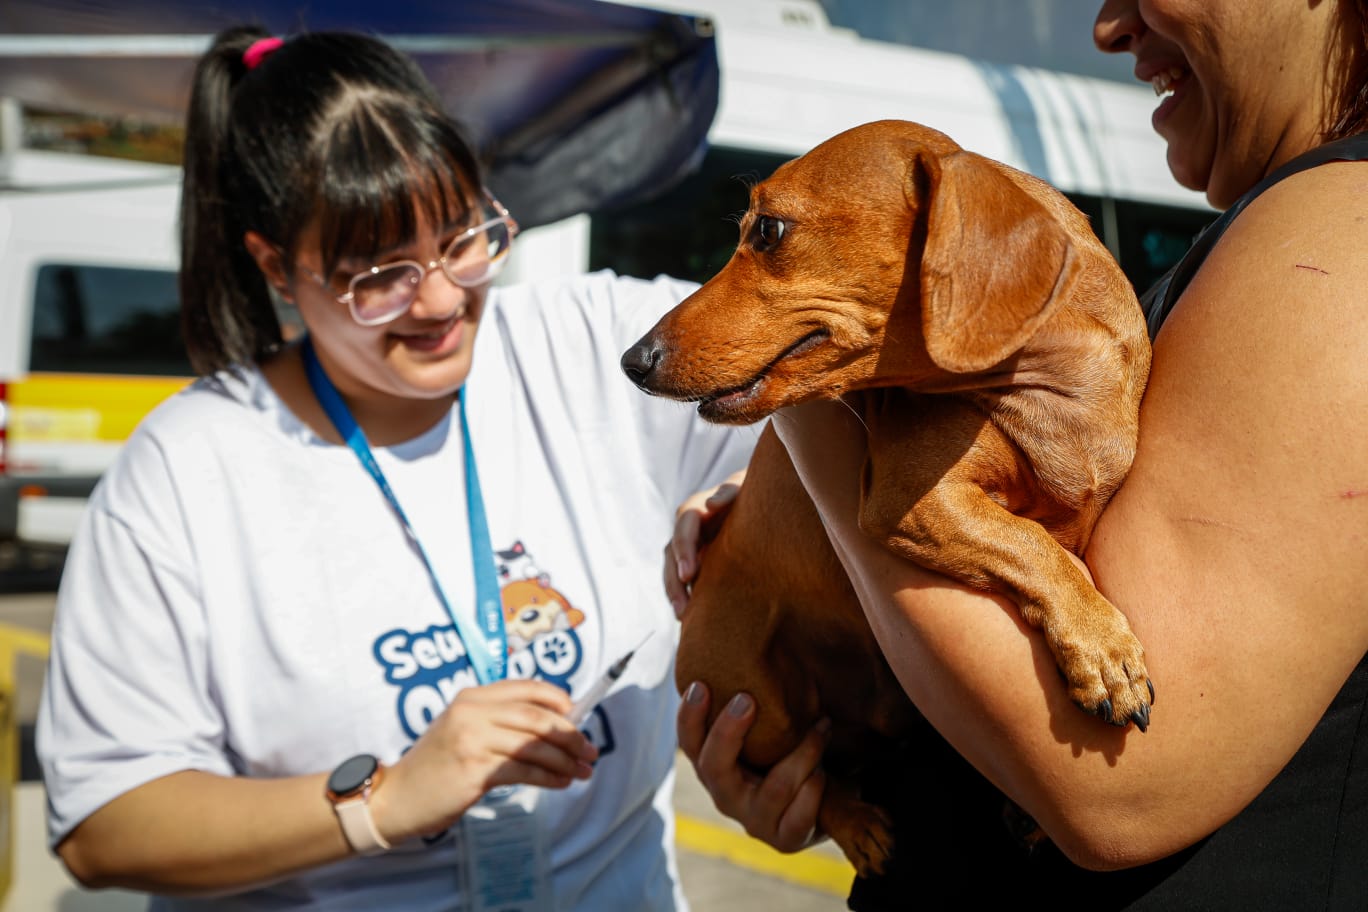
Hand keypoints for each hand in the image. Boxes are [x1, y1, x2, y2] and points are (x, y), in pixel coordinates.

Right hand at [372, 679, 597, 843]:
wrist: (396, 798)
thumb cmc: (436, 766)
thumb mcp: (462, 729)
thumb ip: (499, 721)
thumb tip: (555, 724)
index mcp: (471, 697)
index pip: (525, 688)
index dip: (557, 699)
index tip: (577, 715)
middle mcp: (472, 713)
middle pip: (536, 717)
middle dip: (570, 734)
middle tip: (590, 750)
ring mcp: (472, 740)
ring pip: (534, 745)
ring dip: (565, 759)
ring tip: (582, 771)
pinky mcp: (475, 771)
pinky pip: (525, 770)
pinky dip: (549, 777)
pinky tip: (561, 782)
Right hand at [665, 469, 745, 617]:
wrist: (759, 504)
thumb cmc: (752, 495)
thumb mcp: (743, 489)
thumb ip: (728, 493)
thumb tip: (710, 504)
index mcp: (696, 510)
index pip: (683, 528)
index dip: (683, 550)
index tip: (689, 574)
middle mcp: (687, 529)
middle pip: (672, 553)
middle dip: (675, 580)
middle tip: (683, 607)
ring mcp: (690, 546)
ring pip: (673, 569)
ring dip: (675, 593)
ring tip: (683, 616)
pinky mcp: (696, 561)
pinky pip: (683, 580)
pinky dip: (684, 596)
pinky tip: (689, 616)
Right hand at [677, 681, 828, 852]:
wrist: (825, 801)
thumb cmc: (788, 755)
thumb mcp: (767, 729)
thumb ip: (752, 699)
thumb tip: (738, 637)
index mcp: (715, 767)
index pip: (689, 741)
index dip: (689, 716)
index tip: (702, 684)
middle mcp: (727, 796)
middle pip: (714, 766)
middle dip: (728, 731)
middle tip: (747, 699)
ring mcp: (755, 821)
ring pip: (775, 786)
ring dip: (804, 752)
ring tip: (822, 726)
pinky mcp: (785, 839)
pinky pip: (800, 813)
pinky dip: (815, 787)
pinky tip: (824, 773)